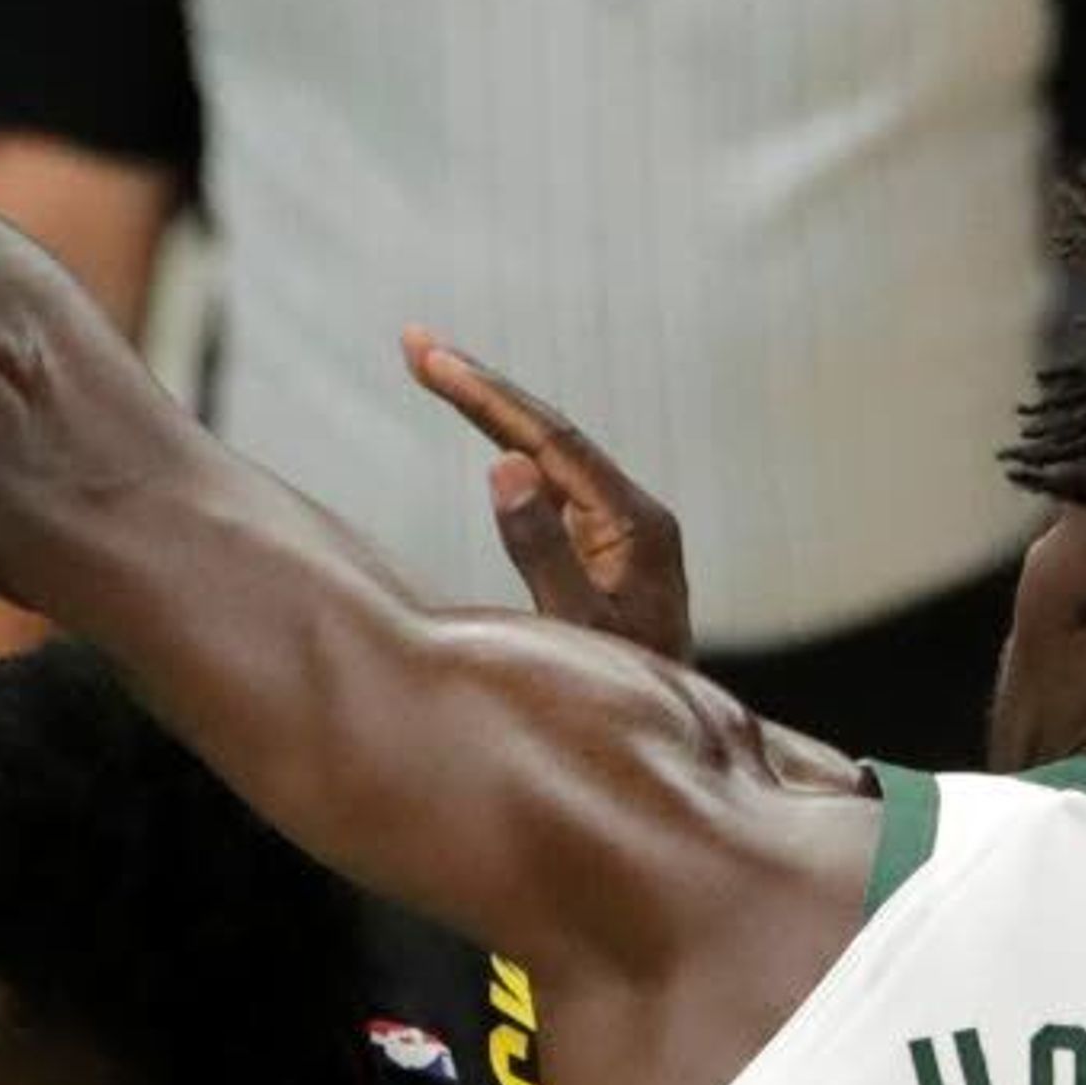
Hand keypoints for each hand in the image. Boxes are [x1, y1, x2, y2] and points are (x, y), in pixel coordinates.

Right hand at [403, 327, 692, 661]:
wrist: (671, 743)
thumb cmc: (626, 694)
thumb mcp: (577, 629)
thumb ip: (543, 554)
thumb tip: (506, 467)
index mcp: (634, 523)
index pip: (549, 439)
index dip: (485, 395)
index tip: (427, 357)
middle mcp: (633, 514)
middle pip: (548, 432)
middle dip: (481, 386)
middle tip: (414, 341)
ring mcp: (620, 529)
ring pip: (548, 451)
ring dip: (491, 409)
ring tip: (431, 366)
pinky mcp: (604, 547)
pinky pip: (550, 482)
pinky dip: (507, 447)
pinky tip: (481, 428)